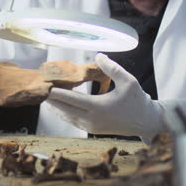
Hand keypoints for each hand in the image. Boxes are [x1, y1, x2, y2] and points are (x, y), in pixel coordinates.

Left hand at [47, 53, 165, 135]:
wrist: (145, 122)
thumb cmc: (138, 100)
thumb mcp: (128, 81)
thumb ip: (112, 68)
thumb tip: (98, 55)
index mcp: (99, 108)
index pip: (73, 100)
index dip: (58, 94)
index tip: (46, 88)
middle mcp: (92, 120)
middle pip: (65, 110)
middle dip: (52, 100)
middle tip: (40, 90)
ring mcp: (91, 127)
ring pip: (67, 117)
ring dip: (56, 107)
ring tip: (45, 96)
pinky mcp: (92, 130)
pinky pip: (73, 121)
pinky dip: (64, 113)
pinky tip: (58, 106)